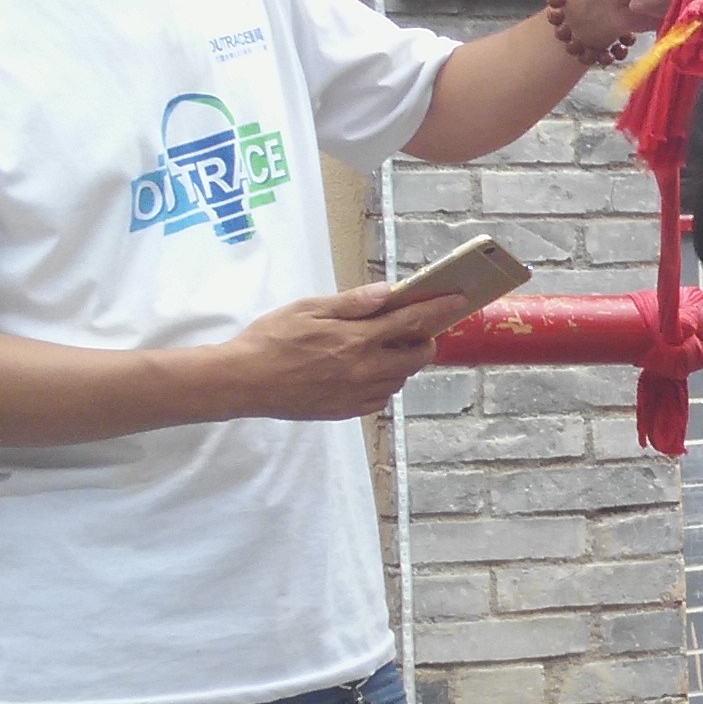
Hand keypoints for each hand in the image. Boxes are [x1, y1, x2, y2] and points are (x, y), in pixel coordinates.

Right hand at [219, 290, 448, 421]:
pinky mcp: (347, 411)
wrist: (243, 382)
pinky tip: (362, 370)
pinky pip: (380, 398)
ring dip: (401, 361)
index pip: (412, 322)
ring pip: (400, 378)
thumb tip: (389, 292)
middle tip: (411, 327)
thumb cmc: (271, 339)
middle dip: (423, 340)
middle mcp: (364, 370)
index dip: (440, 309)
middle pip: (417, 357)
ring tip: (380, 347)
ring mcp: (357, 395)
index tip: (459, 299)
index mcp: (355, 340)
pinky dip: (382, 382)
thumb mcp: (308, 309)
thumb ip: (352, 303)